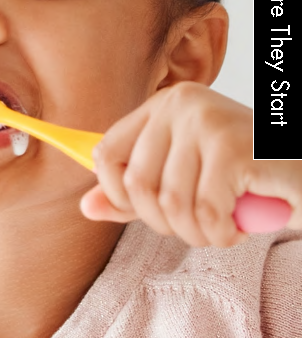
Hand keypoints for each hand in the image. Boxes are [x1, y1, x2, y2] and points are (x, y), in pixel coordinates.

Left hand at [81, 82, 301, 246]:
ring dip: (197, 233)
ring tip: (221, 228)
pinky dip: (221, 233)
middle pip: (136, 183)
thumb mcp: (186, 181)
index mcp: (164, 105)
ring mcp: (208, 121)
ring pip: (170, 202)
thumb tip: (86, 207)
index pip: (106, 153)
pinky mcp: (233, 147)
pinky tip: (239, 227)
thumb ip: (137, 192)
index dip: (119, 195)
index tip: (150, 212)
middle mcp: (182, 104)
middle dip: (165, 222)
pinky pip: (205, 211)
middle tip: (198, 227)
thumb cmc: (250, 179)